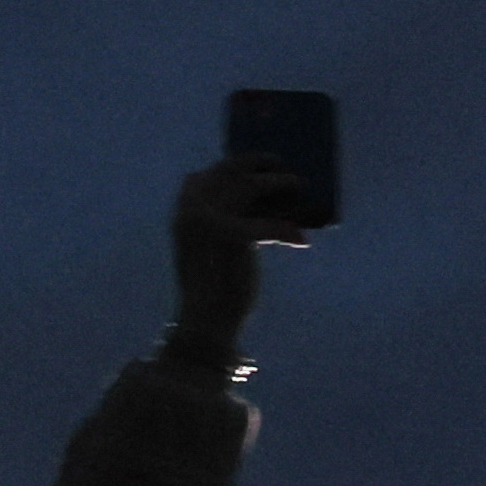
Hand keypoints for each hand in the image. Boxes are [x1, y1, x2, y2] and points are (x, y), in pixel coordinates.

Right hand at [166, 154, 323, 356]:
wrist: (204, 323)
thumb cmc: (212, 289)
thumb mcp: (209, 249)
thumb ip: (221, 222)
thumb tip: (259, 198)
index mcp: (183, 214)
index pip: (205, 176)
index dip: (231, 165)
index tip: (252, 163)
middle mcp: (193, 211)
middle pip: (229, 171)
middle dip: (256, 162)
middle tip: (279, 164)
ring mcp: (211, 220)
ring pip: (251, 186)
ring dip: (278, 182)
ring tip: (297, 184)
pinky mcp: (232, 235)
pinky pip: (268, 224)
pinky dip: (287, 230)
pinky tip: (301, 240)